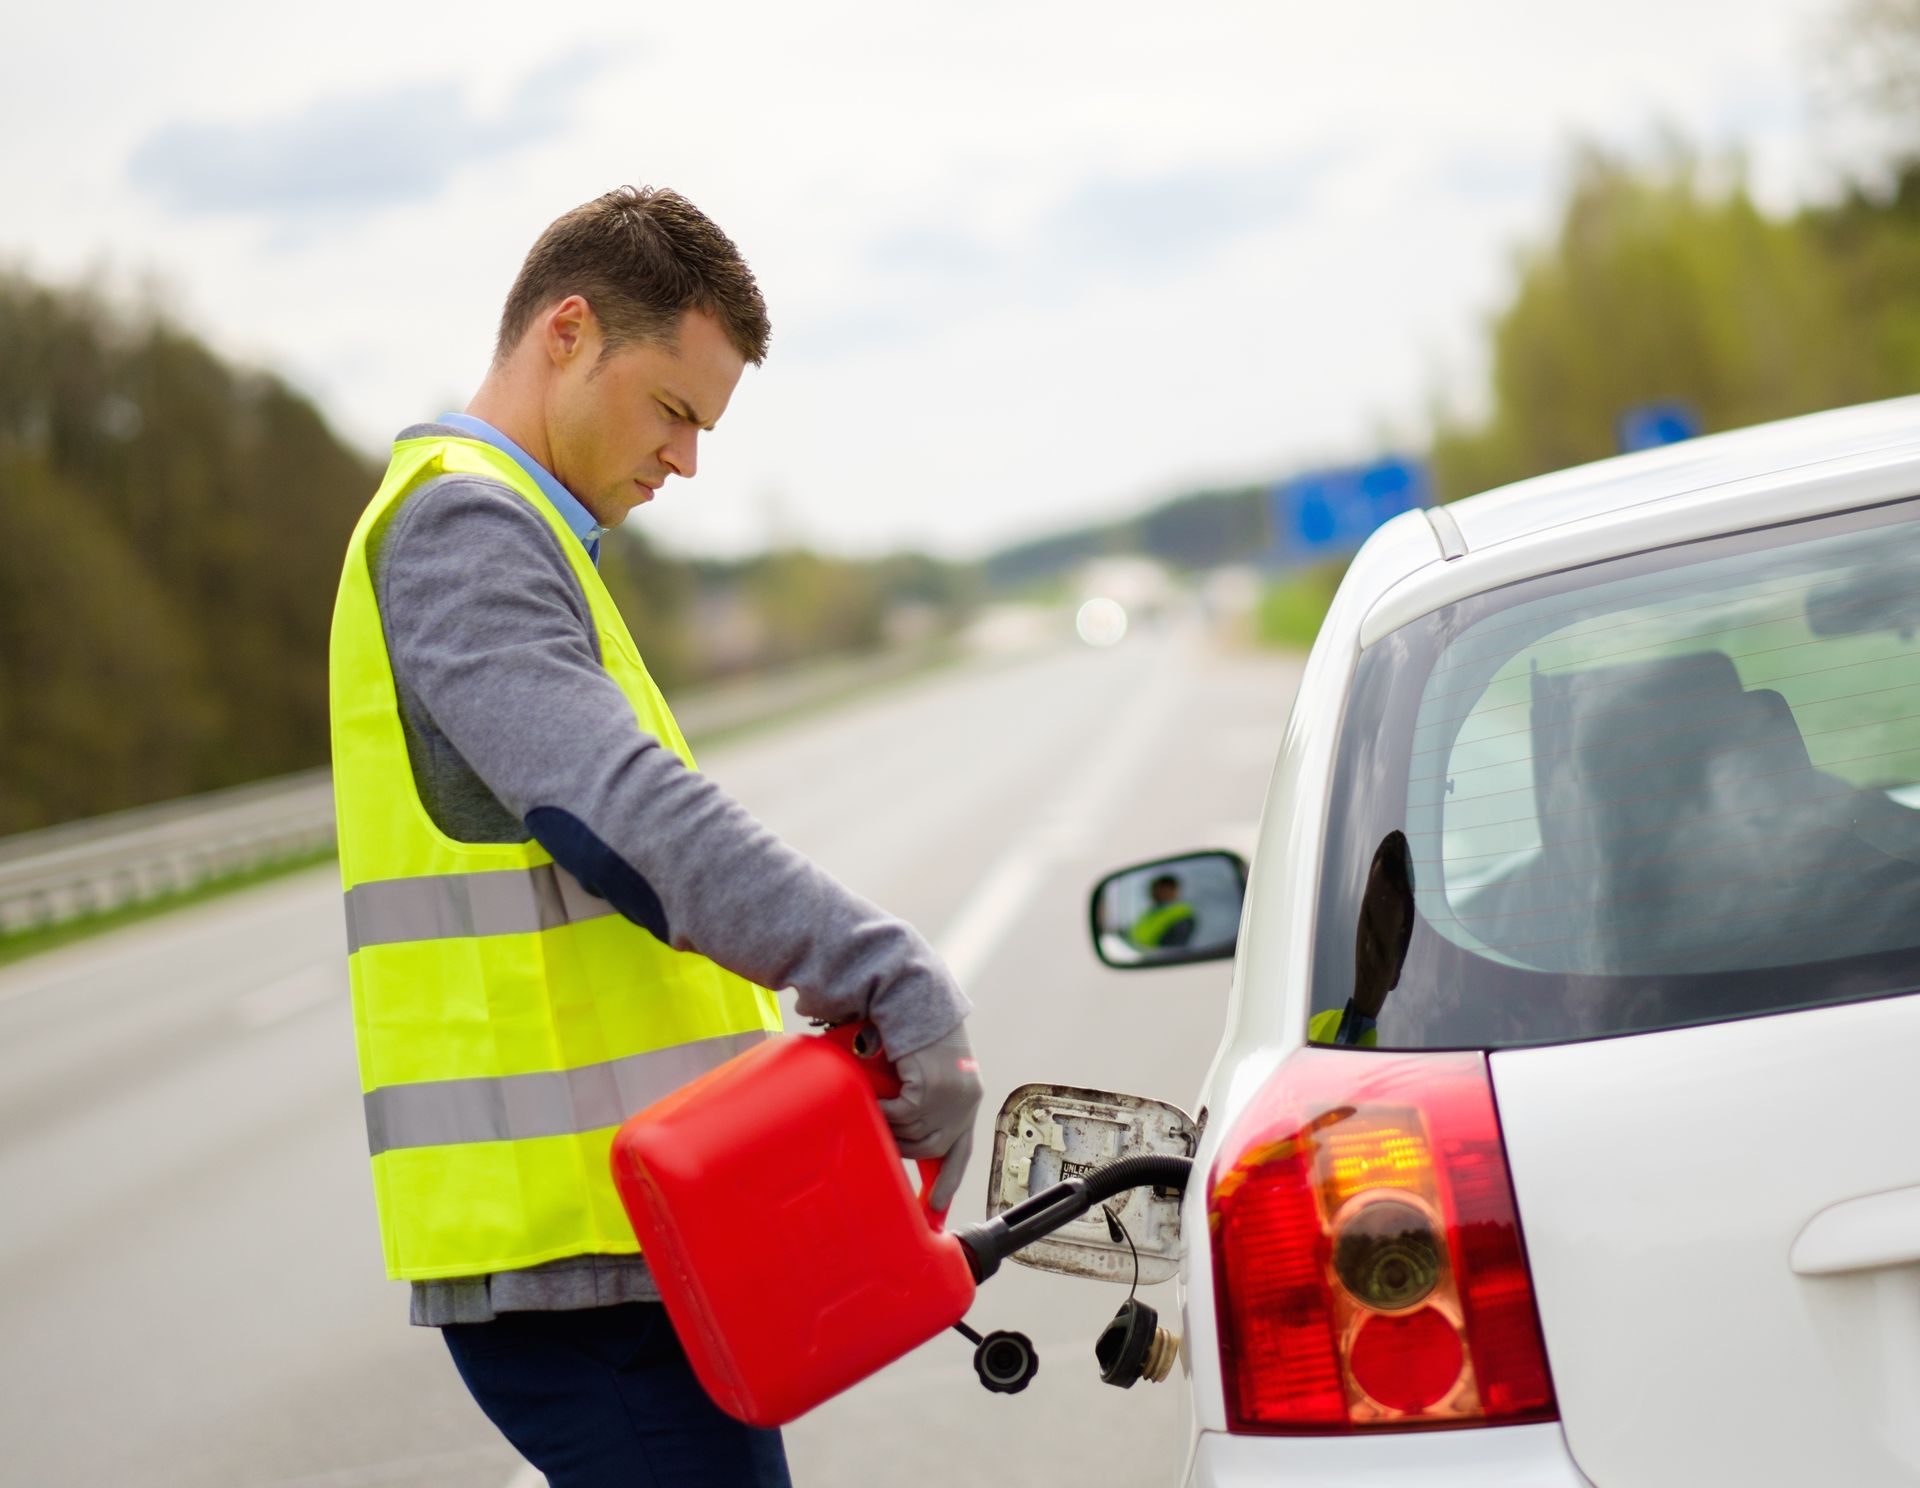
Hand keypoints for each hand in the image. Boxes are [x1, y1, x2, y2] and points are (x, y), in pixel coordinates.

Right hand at [876, 1021, 983, 1212]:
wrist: (910, 994)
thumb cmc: (908, 1029)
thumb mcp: (920, 1070)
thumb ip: (917, 1098)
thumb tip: (895, 1131)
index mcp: (967, 1097)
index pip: (961, 1149)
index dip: (948, 1179)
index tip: (935, 1207)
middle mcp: (965, 1101)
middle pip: (930, 1149)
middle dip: (903, 1145)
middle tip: (880, 1130)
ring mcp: (951, 1098)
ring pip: (911, 1135)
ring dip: (889, 1123)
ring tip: (875, 1102)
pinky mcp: (931, 1091)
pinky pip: (900, 1118)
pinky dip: (884, 1109)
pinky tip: (876, 1092)